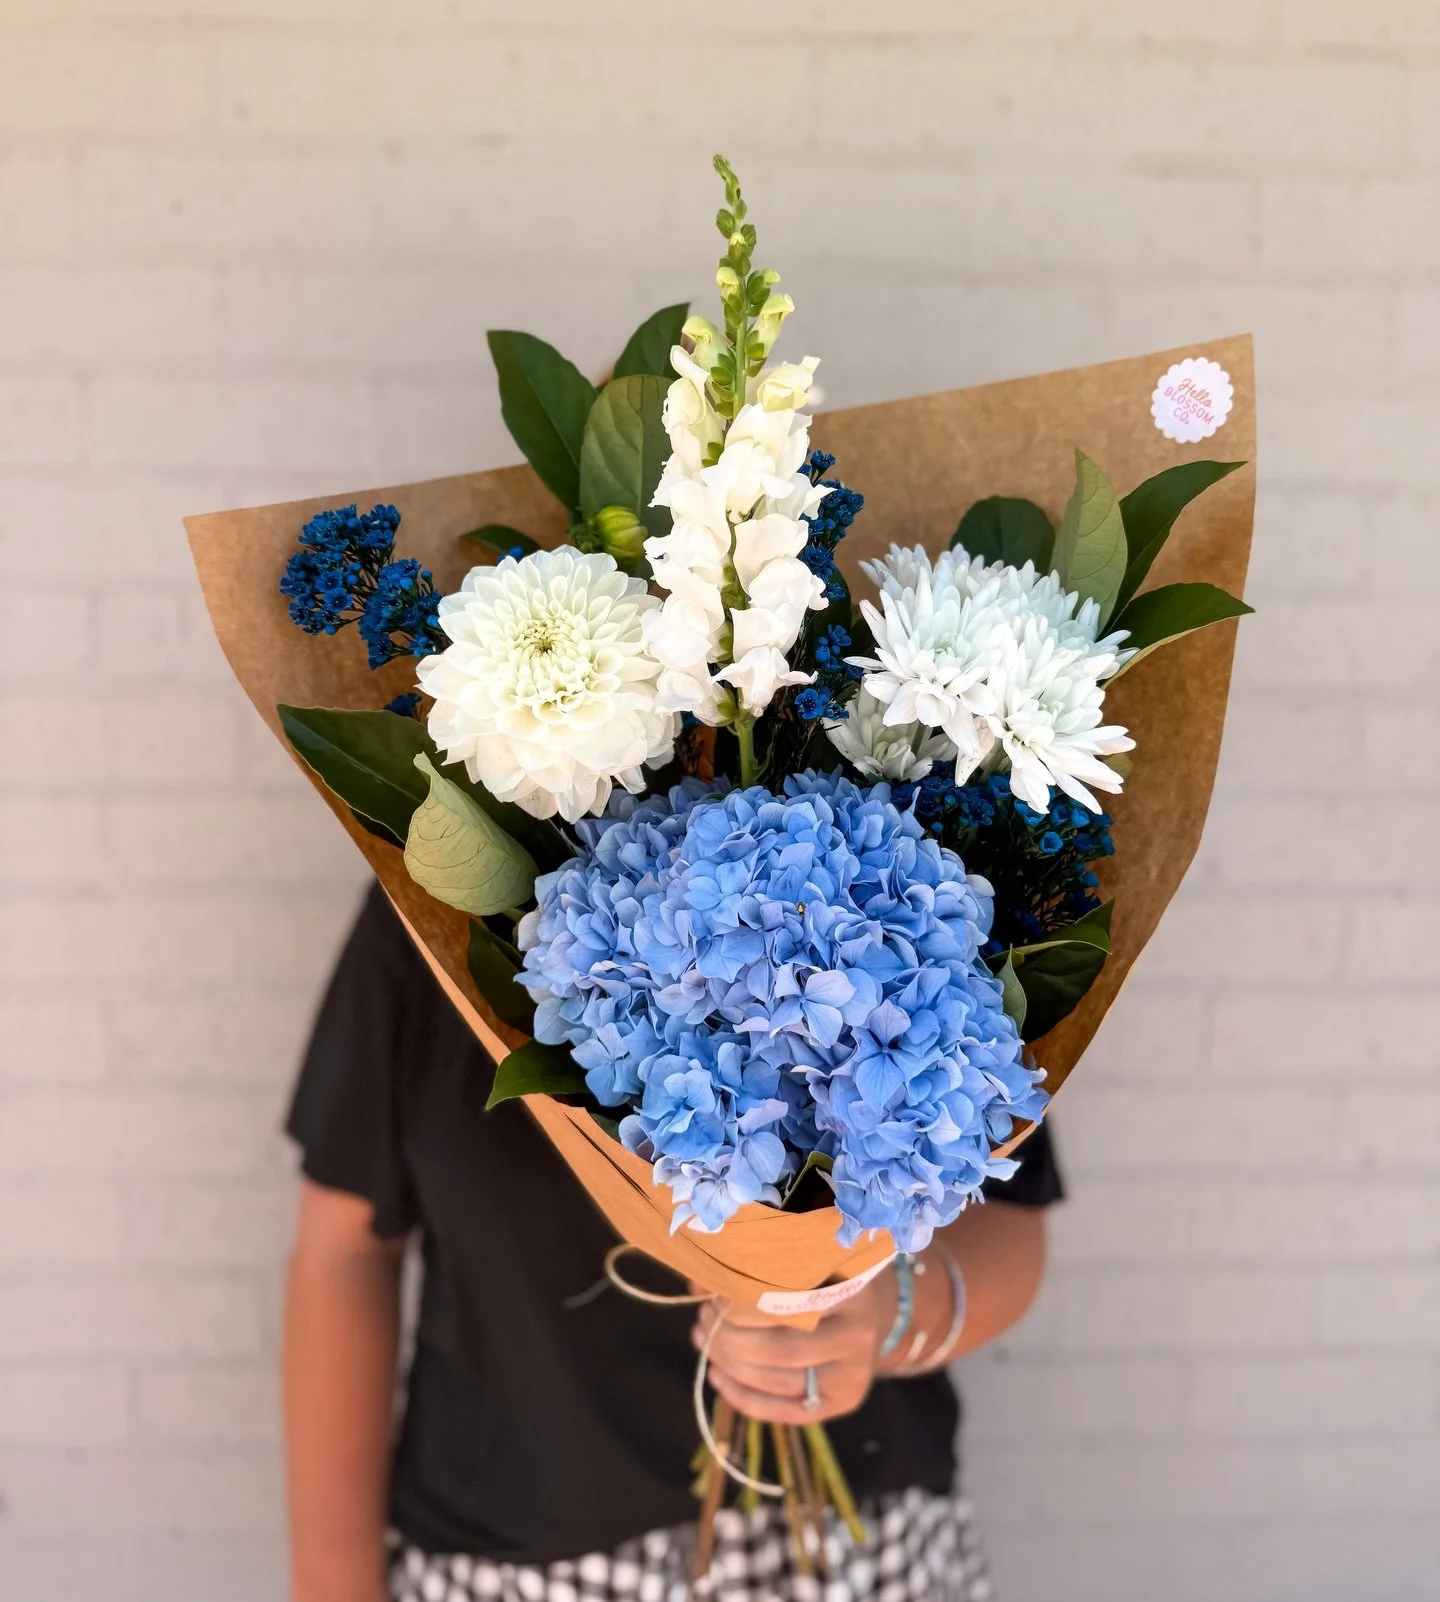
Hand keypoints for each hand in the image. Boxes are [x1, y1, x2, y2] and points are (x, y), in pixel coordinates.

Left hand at [691, 1280, 892, 1425]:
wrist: (872, 1311)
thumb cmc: (826, 1278)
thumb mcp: (801, 1262)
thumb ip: (752, 1269)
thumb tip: (697, 1280)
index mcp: (849, 1289)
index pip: (782, 1303)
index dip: (737, 1305)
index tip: (712, 1295)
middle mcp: (857, 1335)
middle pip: (778, 1348)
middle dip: (727, 1337)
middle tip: (703, 1318)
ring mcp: (852, 1374)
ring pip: (776, 1379)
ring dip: (728, 1362)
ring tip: (703, 1340)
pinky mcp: (842, 1402)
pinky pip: (783, 1410)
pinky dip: (742, 1396)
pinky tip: (716, 1376)